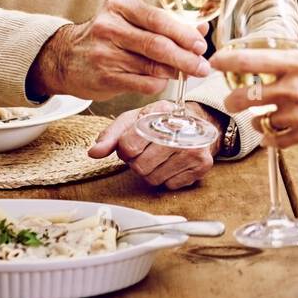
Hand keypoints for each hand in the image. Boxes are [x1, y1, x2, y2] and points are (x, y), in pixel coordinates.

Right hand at [28, 0, 211, 99]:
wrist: (64, 57)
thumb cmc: (107, 36)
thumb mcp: (131, 20)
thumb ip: (166, 23)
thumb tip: (202, 28)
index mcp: (121, 7)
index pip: (158, 19)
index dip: (184, 33)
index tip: (201, 44)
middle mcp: (110, 28)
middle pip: (157, 45)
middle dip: (185, 58)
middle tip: (203, 67)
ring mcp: (105, 54)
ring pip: (152, 66)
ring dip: (175, 72)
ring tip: (188, 74)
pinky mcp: (105, 78)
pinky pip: (142, 83)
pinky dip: (158, 83)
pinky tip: (163, 81)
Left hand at [87, 100, 222, 188]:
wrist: (198, 122)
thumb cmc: (161, 121)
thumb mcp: (134, 120)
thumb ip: (112, 136)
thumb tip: (94, 152)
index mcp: (160, 112)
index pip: (129, 145)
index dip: (125, 149)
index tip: (132, 144)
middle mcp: (180, 131)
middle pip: (140, 166)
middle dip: (138, 162)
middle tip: (146, 152)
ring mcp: (194, 148)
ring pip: (154, 179)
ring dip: (152, 172)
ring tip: (159, 157)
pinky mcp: (203, 165)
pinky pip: (171, 185)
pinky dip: (168, 178)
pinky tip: (172, 163)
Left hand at [210, 51, 297, 164]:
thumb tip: (296, 66)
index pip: (248, 60)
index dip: (226, 60)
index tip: (215, 61)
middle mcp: (292, 89)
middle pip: (242, 97)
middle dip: (232, 100)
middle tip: (233, 100)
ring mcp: (296, 116)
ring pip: (258, 121)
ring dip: (255, 121)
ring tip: (259, 119)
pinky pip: (275, 141)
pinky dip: (271, 139)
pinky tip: (274, 135)